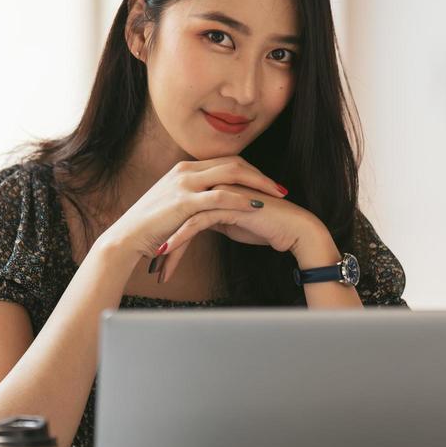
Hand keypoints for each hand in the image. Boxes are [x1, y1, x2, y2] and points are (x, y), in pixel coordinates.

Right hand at [102, 155, 289, 262]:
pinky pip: (220, 196)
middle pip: (233, 163)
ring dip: (258, 184)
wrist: (126, 239)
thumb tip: (212, 205)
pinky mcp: (184, 202)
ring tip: (277, 196)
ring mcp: (184, 184)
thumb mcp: (173, 207)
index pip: (226, 161)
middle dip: (260, 175)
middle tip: (281, 188)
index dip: (251, 171)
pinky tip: (257, 206)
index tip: (268, 184)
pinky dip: (241, 199)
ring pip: (231, 174)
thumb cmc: (150, 228)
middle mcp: (185, 170)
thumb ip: (193, 200)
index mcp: (184, 169)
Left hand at [154, 186, 322, 283]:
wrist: (294, 230)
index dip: (169, 229)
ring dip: (168, 239)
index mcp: (216, 186)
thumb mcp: (233, 223)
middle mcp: (216, 185)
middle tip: (151, 260)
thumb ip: (215, 218)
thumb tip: (197, 224)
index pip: (183, 207)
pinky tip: (168, 252)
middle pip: (179, 210)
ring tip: (155, 261)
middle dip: (163, 235)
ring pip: (184, 215)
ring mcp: (221, 193)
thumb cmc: (267, 227)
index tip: (158, 251)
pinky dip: (181, 238)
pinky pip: (197, 222)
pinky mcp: (227, 205)